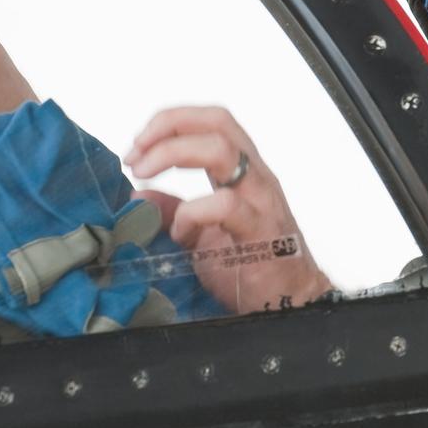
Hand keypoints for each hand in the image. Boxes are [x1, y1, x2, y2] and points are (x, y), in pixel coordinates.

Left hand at [125, 106, 332, 313]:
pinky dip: (192, 212)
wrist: (290, 305)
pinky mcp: (262, 230)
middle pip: (217, 123)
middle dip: (168, 129)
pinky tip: (180, 233)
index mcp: (244, 173)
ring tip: (143, 175)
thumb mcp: (201, 236)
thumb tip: (139, 196)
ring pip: (222, 151)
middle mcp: (255, 178)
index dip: (171, 123)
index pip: (212, 122)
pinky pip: (225, 205)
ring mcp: (261, 201)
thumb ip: (174, 211)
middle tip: (136, 157)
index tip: (137, 149)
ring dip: (173, 154)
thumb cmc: (251, 268)